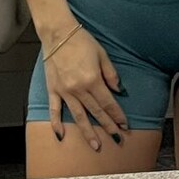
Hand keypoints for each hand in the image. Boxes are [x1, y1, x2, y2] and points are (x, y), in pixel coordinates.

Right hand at [42, 20, 128, 148]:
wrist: (58, 33)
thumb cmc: (82, 41)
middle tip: (117, 139)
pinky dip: (56, 123)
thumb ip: (111, 74)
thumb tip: (118, 90)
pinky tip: (61, 135)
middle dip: (107, 126)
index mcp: (92, 80)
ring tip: (95, 145)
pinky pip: (54, 110)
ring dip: (87, 132)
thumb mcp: (102, 54)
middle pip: (96, 112)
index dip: (117, 115)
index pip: (108, 103)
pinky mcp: (53, 89)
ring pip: (78, 116)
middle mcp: (78, 89)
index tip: (124, 124)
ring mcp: (64, 91)